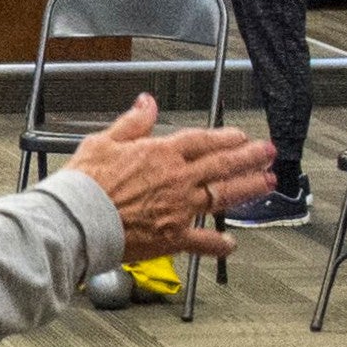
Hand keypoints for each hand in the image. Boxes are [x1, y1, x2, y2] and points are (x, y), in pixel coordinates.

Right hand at [61, 97, 272, 262]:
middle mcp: (177, 179)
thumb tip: (147, 102)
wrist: (78, 220)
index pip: (202, 141)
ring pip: (222, 196)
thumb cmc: (84, 183)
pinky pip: (202, 242)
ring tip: (268, 182)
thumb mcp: (104, 141)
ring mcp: (179, 209)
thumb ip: (132, 123)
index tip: (240, 136)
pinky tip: (231, 243)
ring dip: (248, 188)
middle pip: (222, 165)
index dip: (224, 137)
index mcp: (161, 153)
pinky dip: (218, 244)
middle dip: (249, 157)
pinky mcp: (172, 237)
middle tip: (269, 153)